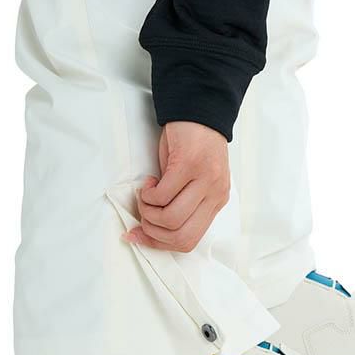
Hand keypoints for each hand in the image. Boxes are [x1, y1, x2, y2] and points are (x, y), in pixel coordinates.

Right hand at [123, 122, 229, 252]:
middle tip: (143, 212)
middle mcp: (215, 194)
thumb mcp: (192, 182)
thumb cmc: (192, 146)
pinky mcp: (189, 165)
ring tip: (146, 195)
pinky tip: (149, 180)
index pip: (190, 240)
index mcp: (216, 202)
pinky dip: (148, 193)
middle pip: (182, 236)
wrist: (199, 111)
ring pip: (171, 218)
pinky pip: (162, 195)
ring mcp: (205, 180)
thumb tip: (150, 228)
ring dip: (148, 211)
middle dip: (153, 232)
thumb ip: (179, 203)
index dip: (160, 244)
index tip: (138, 235)